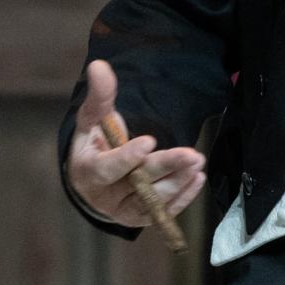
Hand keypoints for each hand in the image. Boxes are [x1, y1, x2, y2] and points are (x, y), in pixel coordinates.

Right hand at [67, 60, 207, 228]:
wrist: (94, 176)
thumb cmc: (95, 142)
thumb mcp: (93, 118)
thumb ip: (100, 95)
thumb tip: (99, 66)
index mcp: (86, 171)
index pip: (105, 168)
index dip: (127, 157)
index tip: (150, 141)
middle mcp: (102, 196)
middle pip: (135, 184)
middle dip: (164, 167)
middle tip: (192, 154)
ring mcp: (121, 210)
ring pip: (151, 201)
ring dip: (178, 182)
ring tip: (198, 162)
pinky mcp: (139, 219)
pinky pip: (162, 211)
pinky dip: (182, 197)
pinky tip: (197, 179)